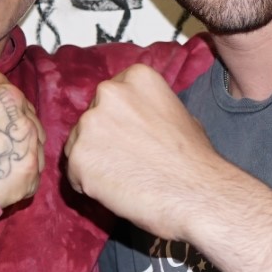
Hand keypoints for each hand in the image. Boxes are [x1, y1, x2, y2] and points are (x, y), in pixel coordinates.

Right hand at [0, 69, 43, 208]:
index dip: (8, 116)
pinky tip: (2, 182)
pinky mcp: (30, 162)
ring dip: (22, 156)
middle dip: (17, 136)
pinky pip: (34, 170)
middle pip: (29, 118)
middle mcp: (14, 101)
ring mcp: (26, 133)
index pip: (13, 97)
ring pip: (35, 144)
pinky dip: (22, 178)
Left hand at [64, 65, 228, 240]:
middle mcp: (108, 93)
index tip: (134, 140)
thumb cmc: (195, 159)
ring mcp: (90, 124)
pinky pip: (74, 174)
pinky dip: (89, 186)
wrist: (198, 193)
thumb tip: (138, 118)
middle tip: (129, 163)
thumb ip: (148, 109)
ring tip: (126, 179)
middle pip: (91, 120)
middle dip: (103, 142)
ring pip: (79, 146)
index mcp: (134, 77)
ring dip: (95, 164)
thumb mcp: (179, 114)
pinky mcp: (78, 157)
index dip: (118, 124)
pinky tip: (117, 191)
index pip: (109, 100)